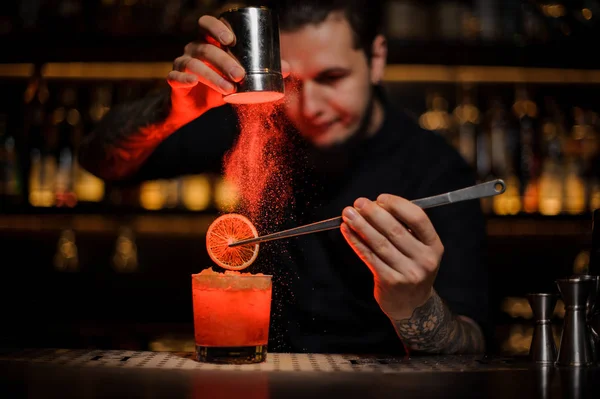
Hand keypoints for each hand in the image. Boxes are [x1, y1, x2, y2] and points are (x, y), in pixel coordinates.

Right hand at [167, 15, 289, 122]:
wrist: (194, 108)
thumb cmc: (219, 87)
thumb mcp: (239, 79)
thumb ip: (259, 71)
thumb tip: (287, 69)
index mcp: (208, 42)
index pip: (207, 24)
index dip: (217, 27)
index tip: (231, 39)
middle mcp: (193, 49)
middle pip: (205, 48)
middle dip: (224, 61)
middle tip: (240, 74)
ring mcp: (181, 64)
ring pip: (193, 64)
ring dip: (212, 76)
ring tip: (229, 89)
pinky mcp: (174, 81)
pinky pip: (175, 77)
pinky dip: (183, 78)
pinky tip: (193, 82)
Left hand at [340, 194, 444, 320]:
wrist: (411, 304)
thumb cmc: (411, 267)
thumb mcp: (418, 248)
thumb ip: (404, 228)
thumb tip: (375, 205)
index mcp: (434, 245)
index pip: (418, 218)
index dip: (398, 205)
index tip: (380, 198)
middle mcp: (424, 259)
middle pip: (395, 230)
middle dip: (374, 213)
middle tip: (359, 202)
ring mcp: (408, 272)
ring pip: (379, 243)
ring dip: (361, 225)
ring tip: (348, 213)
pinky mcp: (390, 281)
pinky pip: (369, 257)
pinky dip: (356, 242)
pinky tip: (347, 231)